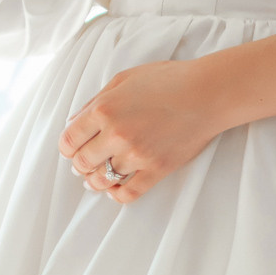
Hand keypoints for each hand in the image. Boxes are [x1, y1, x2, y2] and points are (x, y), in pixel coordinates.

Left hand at [61, 59, 223, 200]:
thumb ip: (95, 101)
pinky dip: (116, 195)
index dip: (67, 147)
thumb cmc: (168, 80)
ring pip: (102, 180)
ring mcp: (137, 155)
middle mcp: (116, 134)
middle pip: (81, 163)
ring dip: (95, 181)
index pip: (68, 141)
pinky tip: (115, 188)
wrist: (208, 93)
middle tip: (84, 164)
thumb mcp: (124, 79)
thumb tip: (73, 122)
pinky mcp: (156, 169)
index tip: (73, 148)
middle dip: (79, 165)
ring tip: (97, 178)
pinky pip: (127, 193)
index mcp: (104, 109)